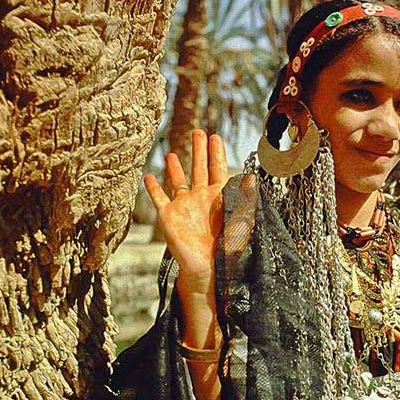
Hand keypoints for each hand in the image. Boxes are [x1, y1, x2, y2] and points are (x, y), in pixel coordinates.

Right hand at [143, 130, 227, 290]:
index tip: (215, 136)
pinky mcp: (169, 216)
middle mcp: (200, 199)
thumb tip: (251, 177)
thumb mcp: (238, 221)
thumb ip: (243, 199)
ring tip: (170, 153)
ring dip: (174, 167)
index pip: (217, 169)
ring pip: (178, 181)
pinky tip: (148, 176)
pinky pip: (159, 198)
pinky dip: (153, 187)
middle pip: (198, 169)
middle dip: (198, 150)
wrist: (207, 268)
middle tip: (198, 132)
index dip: (216, 153)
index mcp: (218, 198)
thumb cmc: (226, 249)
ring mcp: (184, 206)